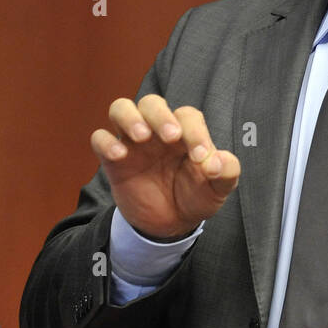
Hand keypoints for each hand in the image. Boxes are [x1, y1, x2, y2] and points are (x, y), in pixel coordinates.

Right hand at [90, 94, 240, 239]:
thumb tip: (216, 162)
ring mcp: (134, 143)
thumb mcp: (219, 188)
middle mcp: (158, 130)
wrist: (172, 224)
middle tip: (171, 137)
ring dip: (130, 117)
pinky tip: (119, 155)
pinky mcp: (114, 160)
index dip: (195, 131)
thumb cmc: (196, 196)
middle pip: (152, 103)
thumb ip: (227, 171)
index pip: (187, 116)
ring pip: (121, 108)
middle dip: (161, 115)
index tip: (201, 157)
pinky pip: (100, 138)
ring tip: (142, 136)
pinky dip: (106, 141)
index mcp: (186, 132)